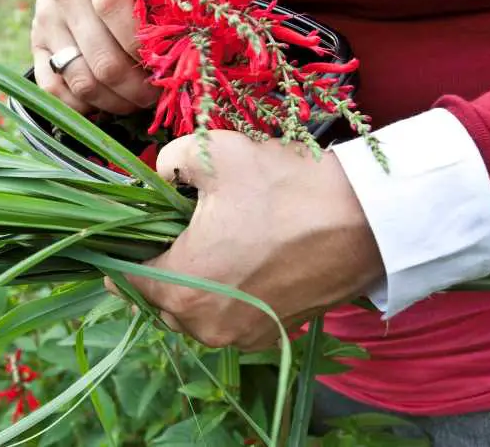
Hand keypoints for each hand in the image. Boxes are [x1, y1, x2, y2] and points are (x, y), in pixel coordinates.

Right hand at [32, 0, 157, 113]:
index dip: (145, 46)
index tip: (166, 63)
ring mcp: (47, 25)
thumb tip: (183, 50)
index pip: (115, 10)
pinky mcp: (36, 46)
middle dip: (137, 89)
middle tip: (156, 94)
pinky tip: (103, 102)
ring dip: (115, 103)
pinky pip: (52, 89)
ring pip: (82, 83)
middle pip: (104, 62)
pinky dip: (81, 106)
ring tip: (135, 102)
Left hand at [108, 132, 384, 350]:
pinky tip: (240, 258)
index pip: (125, 277)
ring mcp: (241, 336)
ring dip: (192, 280)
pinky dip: (225, 293)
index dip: (122, 249)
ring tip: (209, 240)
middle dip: (158, 264)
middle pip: (158, 297)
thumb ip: (168, 161)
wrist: (367, 220)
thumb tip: (160, 173)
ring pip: (194, 309)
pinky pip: (228, 316)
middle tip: (171, 228)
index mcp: (180, 289)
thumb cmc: (283, 186)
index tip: (128, 227)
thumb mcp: (212, 153)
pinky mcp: (273, 334)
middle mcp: (204, 326)